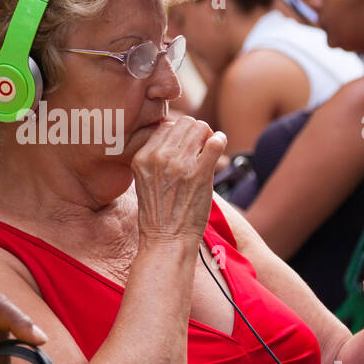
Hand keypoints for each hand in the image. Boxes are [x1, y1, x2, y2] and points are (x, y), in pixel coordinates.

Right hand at [132, 116, 226, 245]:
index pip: (165, 126)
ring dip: (208, 136)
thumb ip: (155, 158)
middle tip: (202, 145)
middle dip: (196, 132)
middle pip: (185, 123)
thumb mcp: (145, 181)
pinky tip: (219, 148)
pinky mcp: (200, 173)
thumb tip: (175, 135)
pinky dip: (220, 141)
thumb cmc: (158, 215)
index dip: (179, 133)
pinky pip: (216, 142)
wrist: (167, 240)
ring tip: (209, 150)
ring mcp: (179, 164)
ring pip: (201, 128)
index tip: (186, 146)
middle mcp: (158, 157)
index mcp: (142, 157)